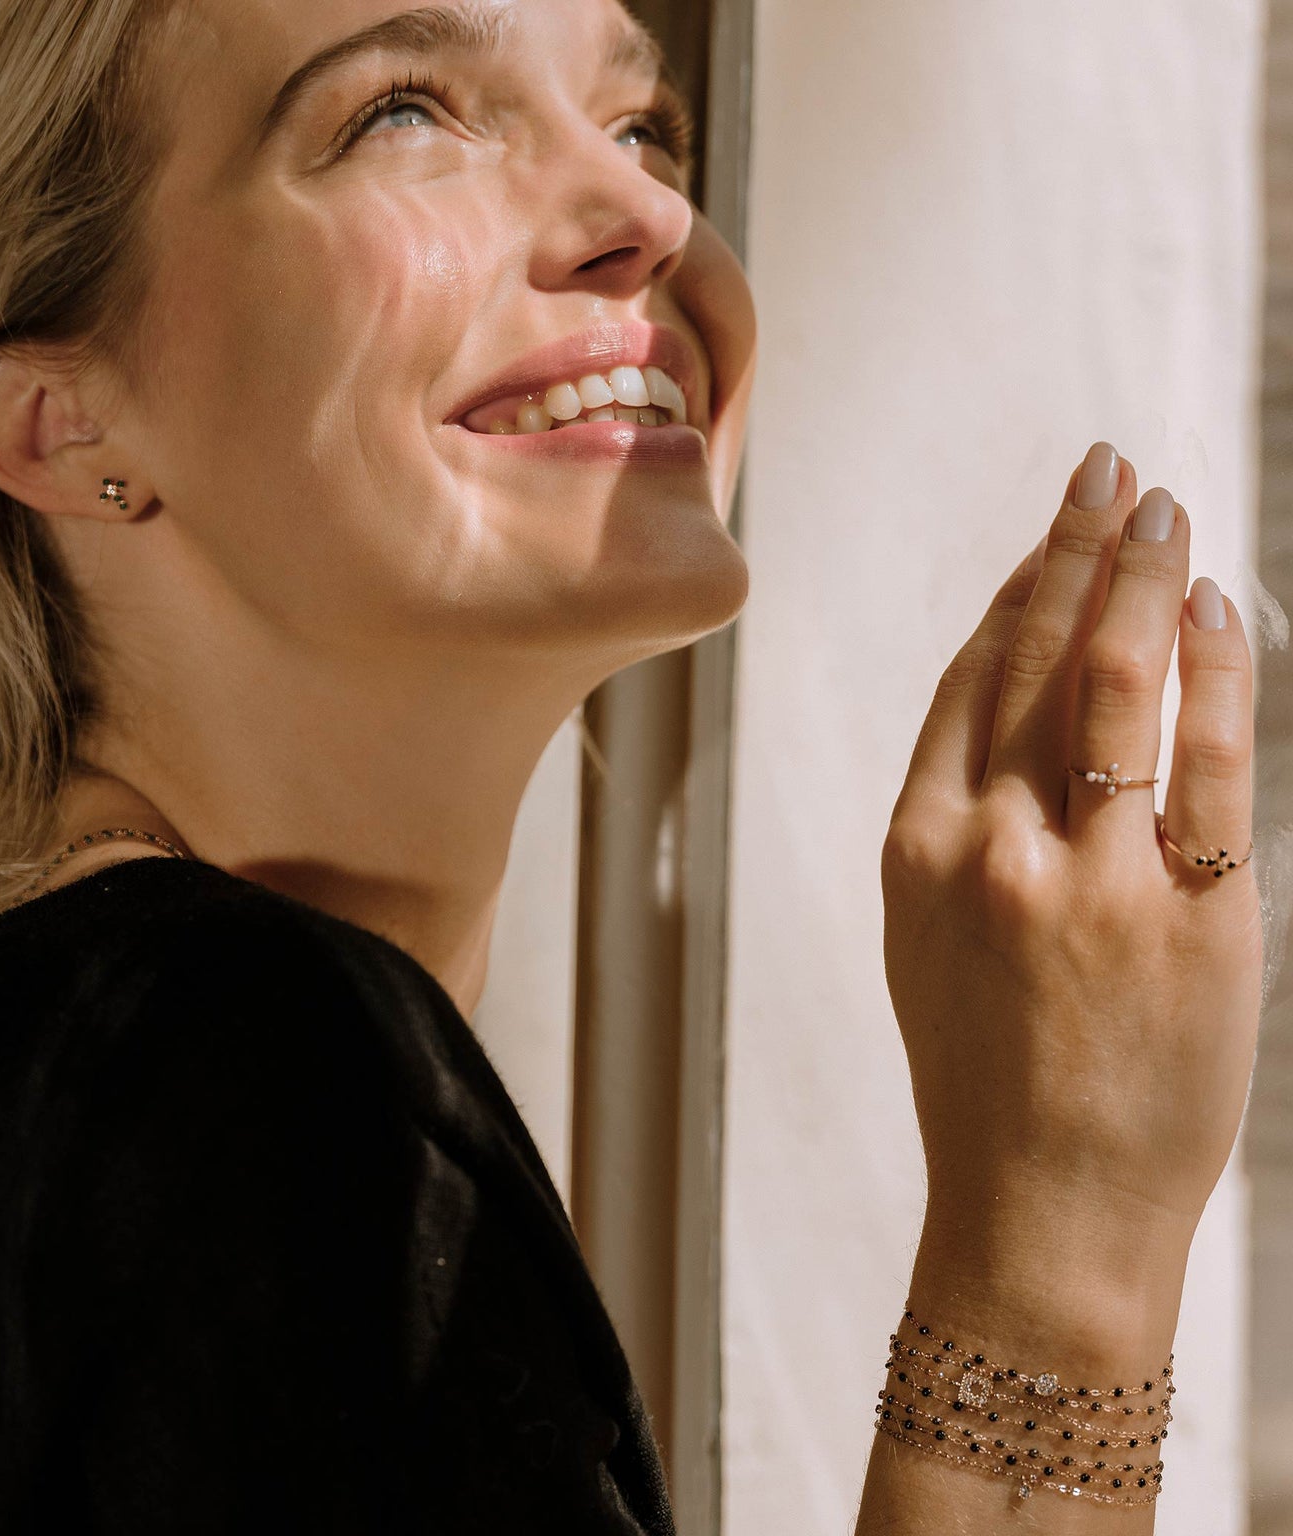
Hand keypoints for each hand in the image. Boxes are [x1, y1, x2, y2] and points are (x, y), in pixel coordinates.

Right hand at [882, 444, 1260, 1282]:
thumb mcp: (928, 936)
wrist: (1042, 1207)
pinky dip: (1216, 670)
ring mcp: (1085, 875)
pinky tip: (1220, 608)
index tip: (1049, 533)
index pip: (969, 681)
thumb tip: (1018, 711)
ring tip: (1165, 509)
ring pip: (1114, 682)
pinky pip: (1206, 759)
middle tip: (1107, 468)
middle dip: (1074, 547)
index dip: (1013, 591)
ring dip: (1144, 578)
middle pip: (1033, 657)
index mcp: (913, 846)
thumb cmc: (986, 1074)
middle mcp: (988, 843)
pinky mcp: (1188, 914)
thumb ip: (961, 824)